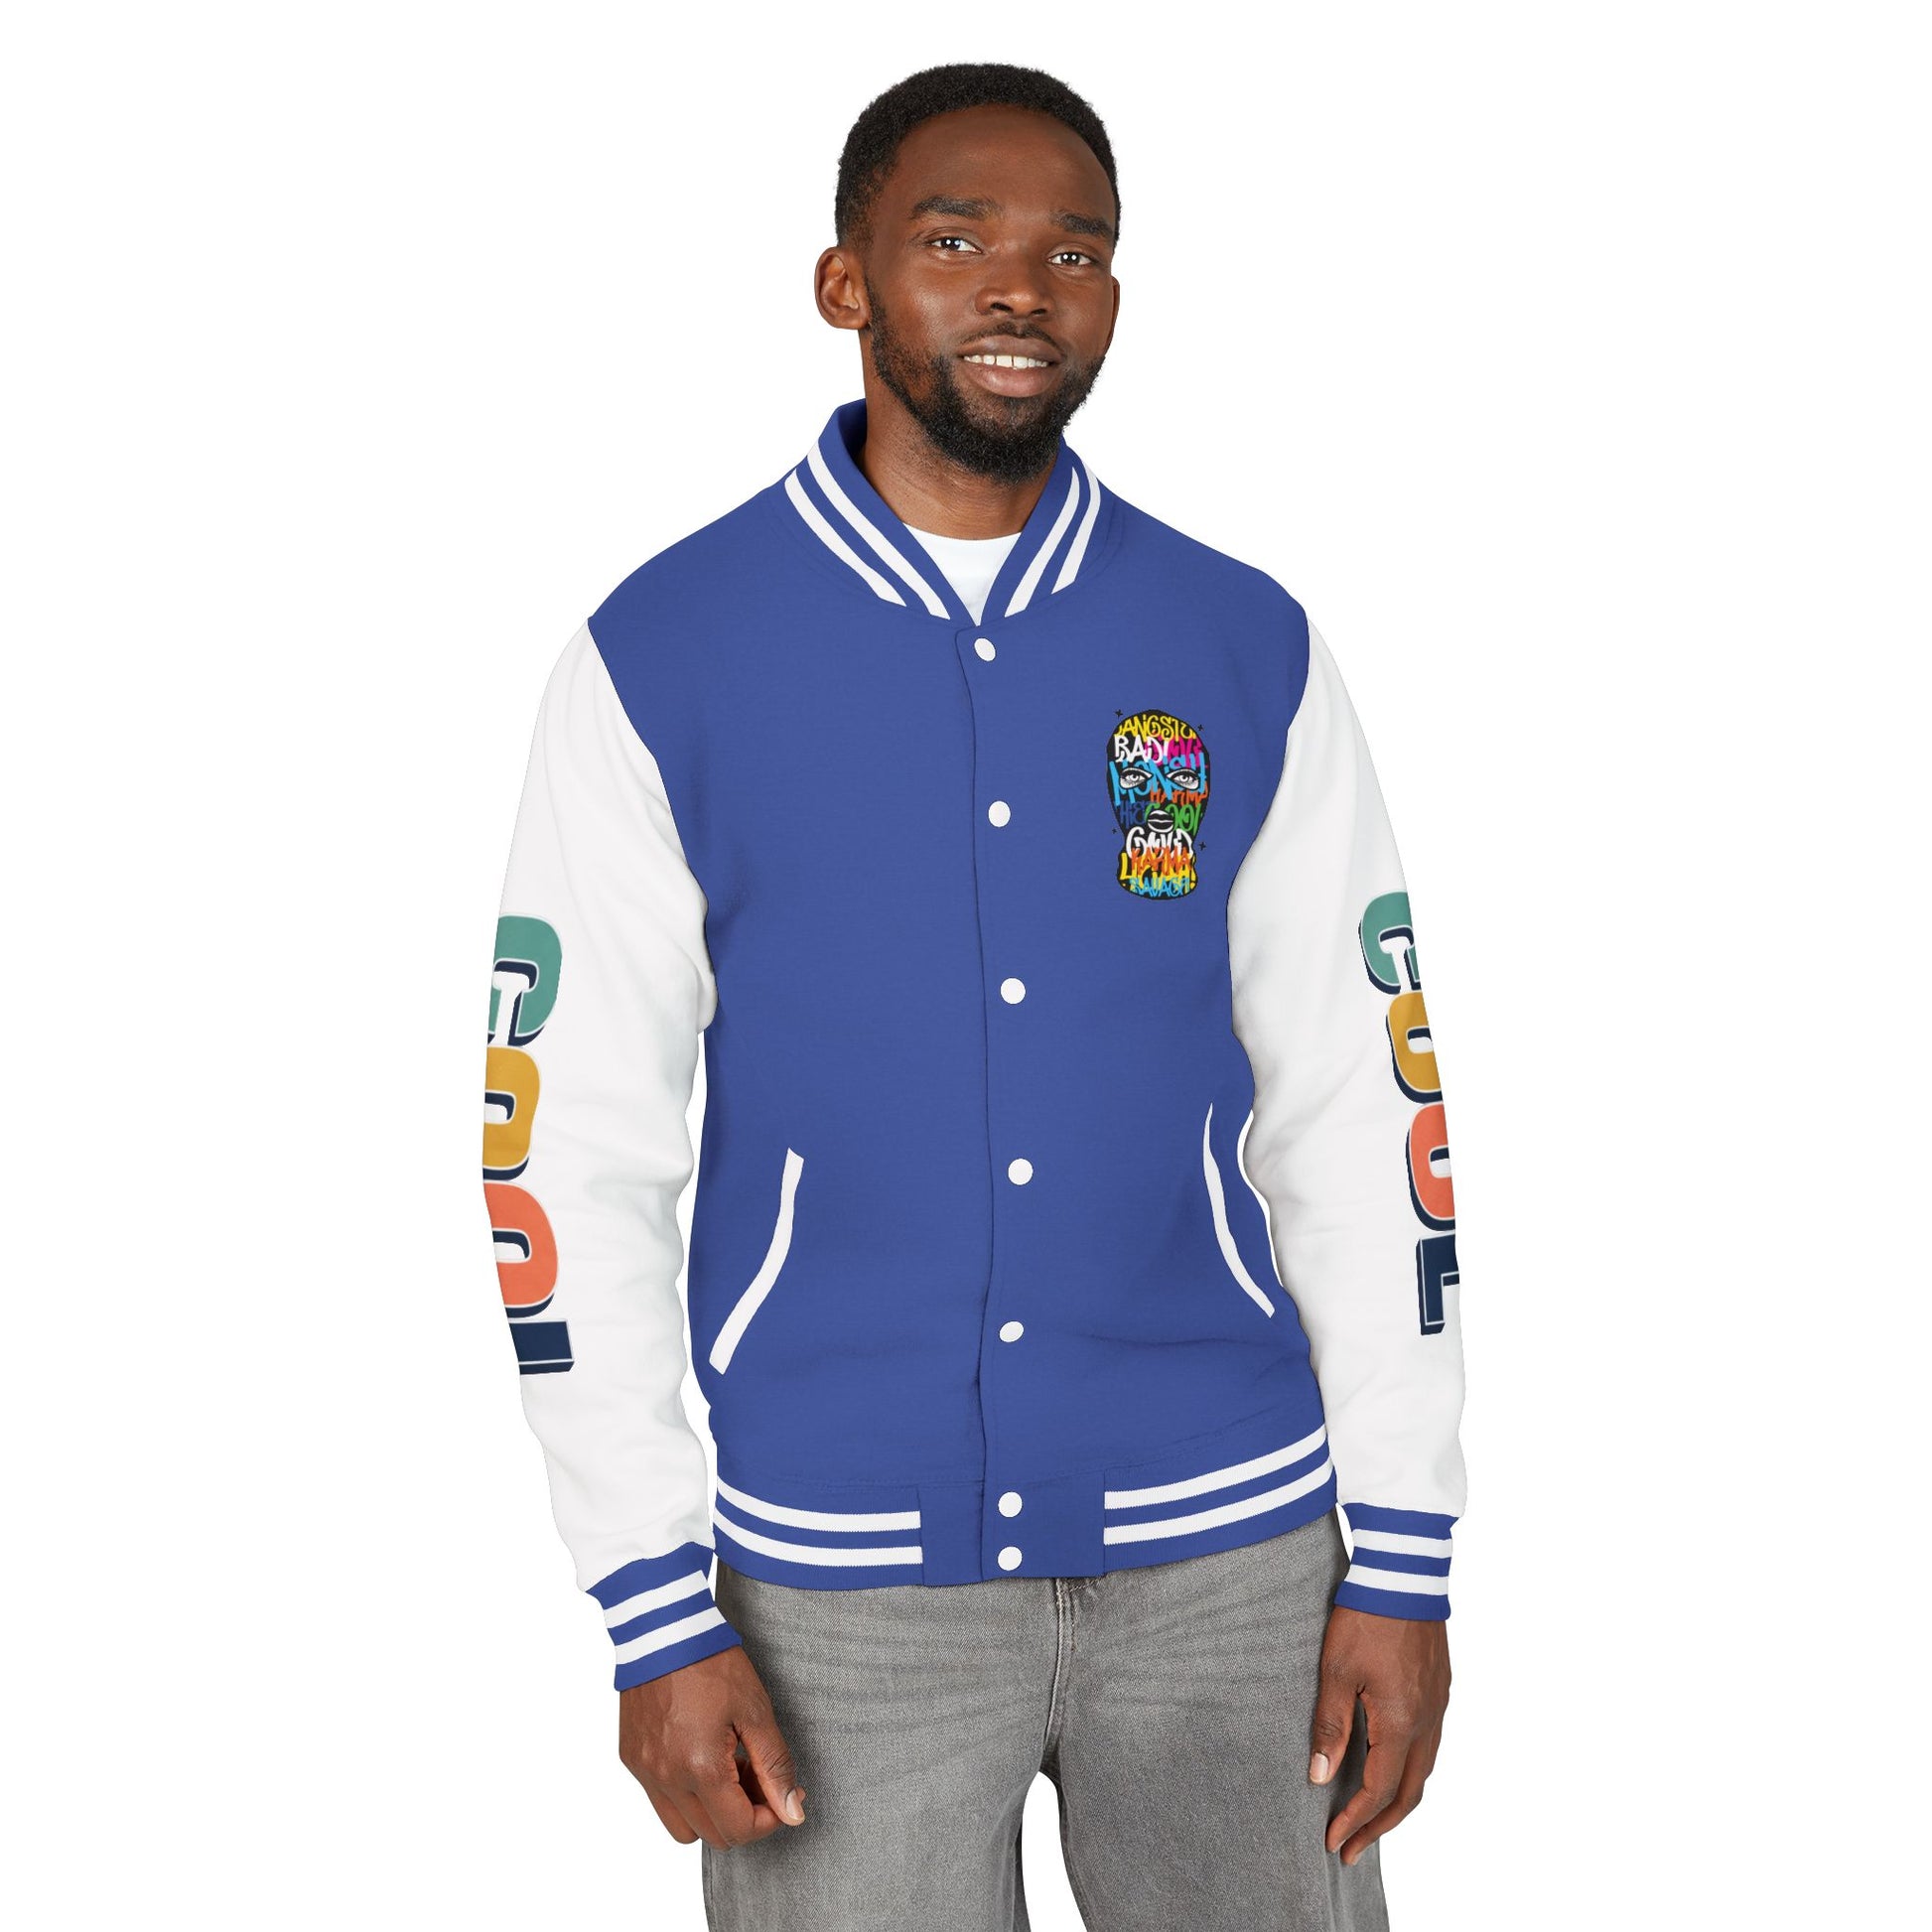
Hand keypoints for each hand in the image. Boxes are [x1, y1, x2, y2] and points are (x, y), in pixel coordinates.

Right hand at [618, 1645, 806, 1848]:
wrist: (663, 1629)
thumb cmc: (711, 1663)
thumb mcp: (756, 1711)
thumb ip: (775, 1766)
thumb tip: (793, 1813)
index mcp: (700, 1768)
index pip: (740, 1830)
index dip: (771, 1818)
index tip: (785, 1791)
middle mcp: (666, 1779)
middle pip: (713, 1835)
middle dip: (745, 1814)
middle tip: (758, 1773)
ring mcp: (645, 1771)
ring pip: (683, 1828)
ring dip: (712, 1812)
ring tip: (729, 1769)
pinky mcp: (632, 1758)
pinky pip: (660, 1800)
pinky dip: (685, 1794)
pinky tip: (701, 1756)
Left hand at [1308, 1606, 1449, 1865]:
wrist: (1404, 1572)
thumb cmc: (1366, 1617)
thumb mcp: (1336, 1671)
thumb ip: (1330, 1725)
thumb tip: (1319, 1776)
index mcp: (1402, 1723)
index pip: (1379, 1789)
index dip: (1356, 1820)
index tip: (1334, 1842)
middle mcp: (1427, 1722)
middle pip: (1409, 1793)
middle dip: (1379, 1825)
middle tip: (1352, 1849)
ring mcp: (1438, 1705)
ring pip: (1424, 1770)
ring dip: (1397, 1800)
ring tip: (1370, 1818)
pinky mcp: (1439, 1688)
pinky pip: (1429, 1745)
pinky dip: (1410, 1770)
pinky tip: (1391, 1766)